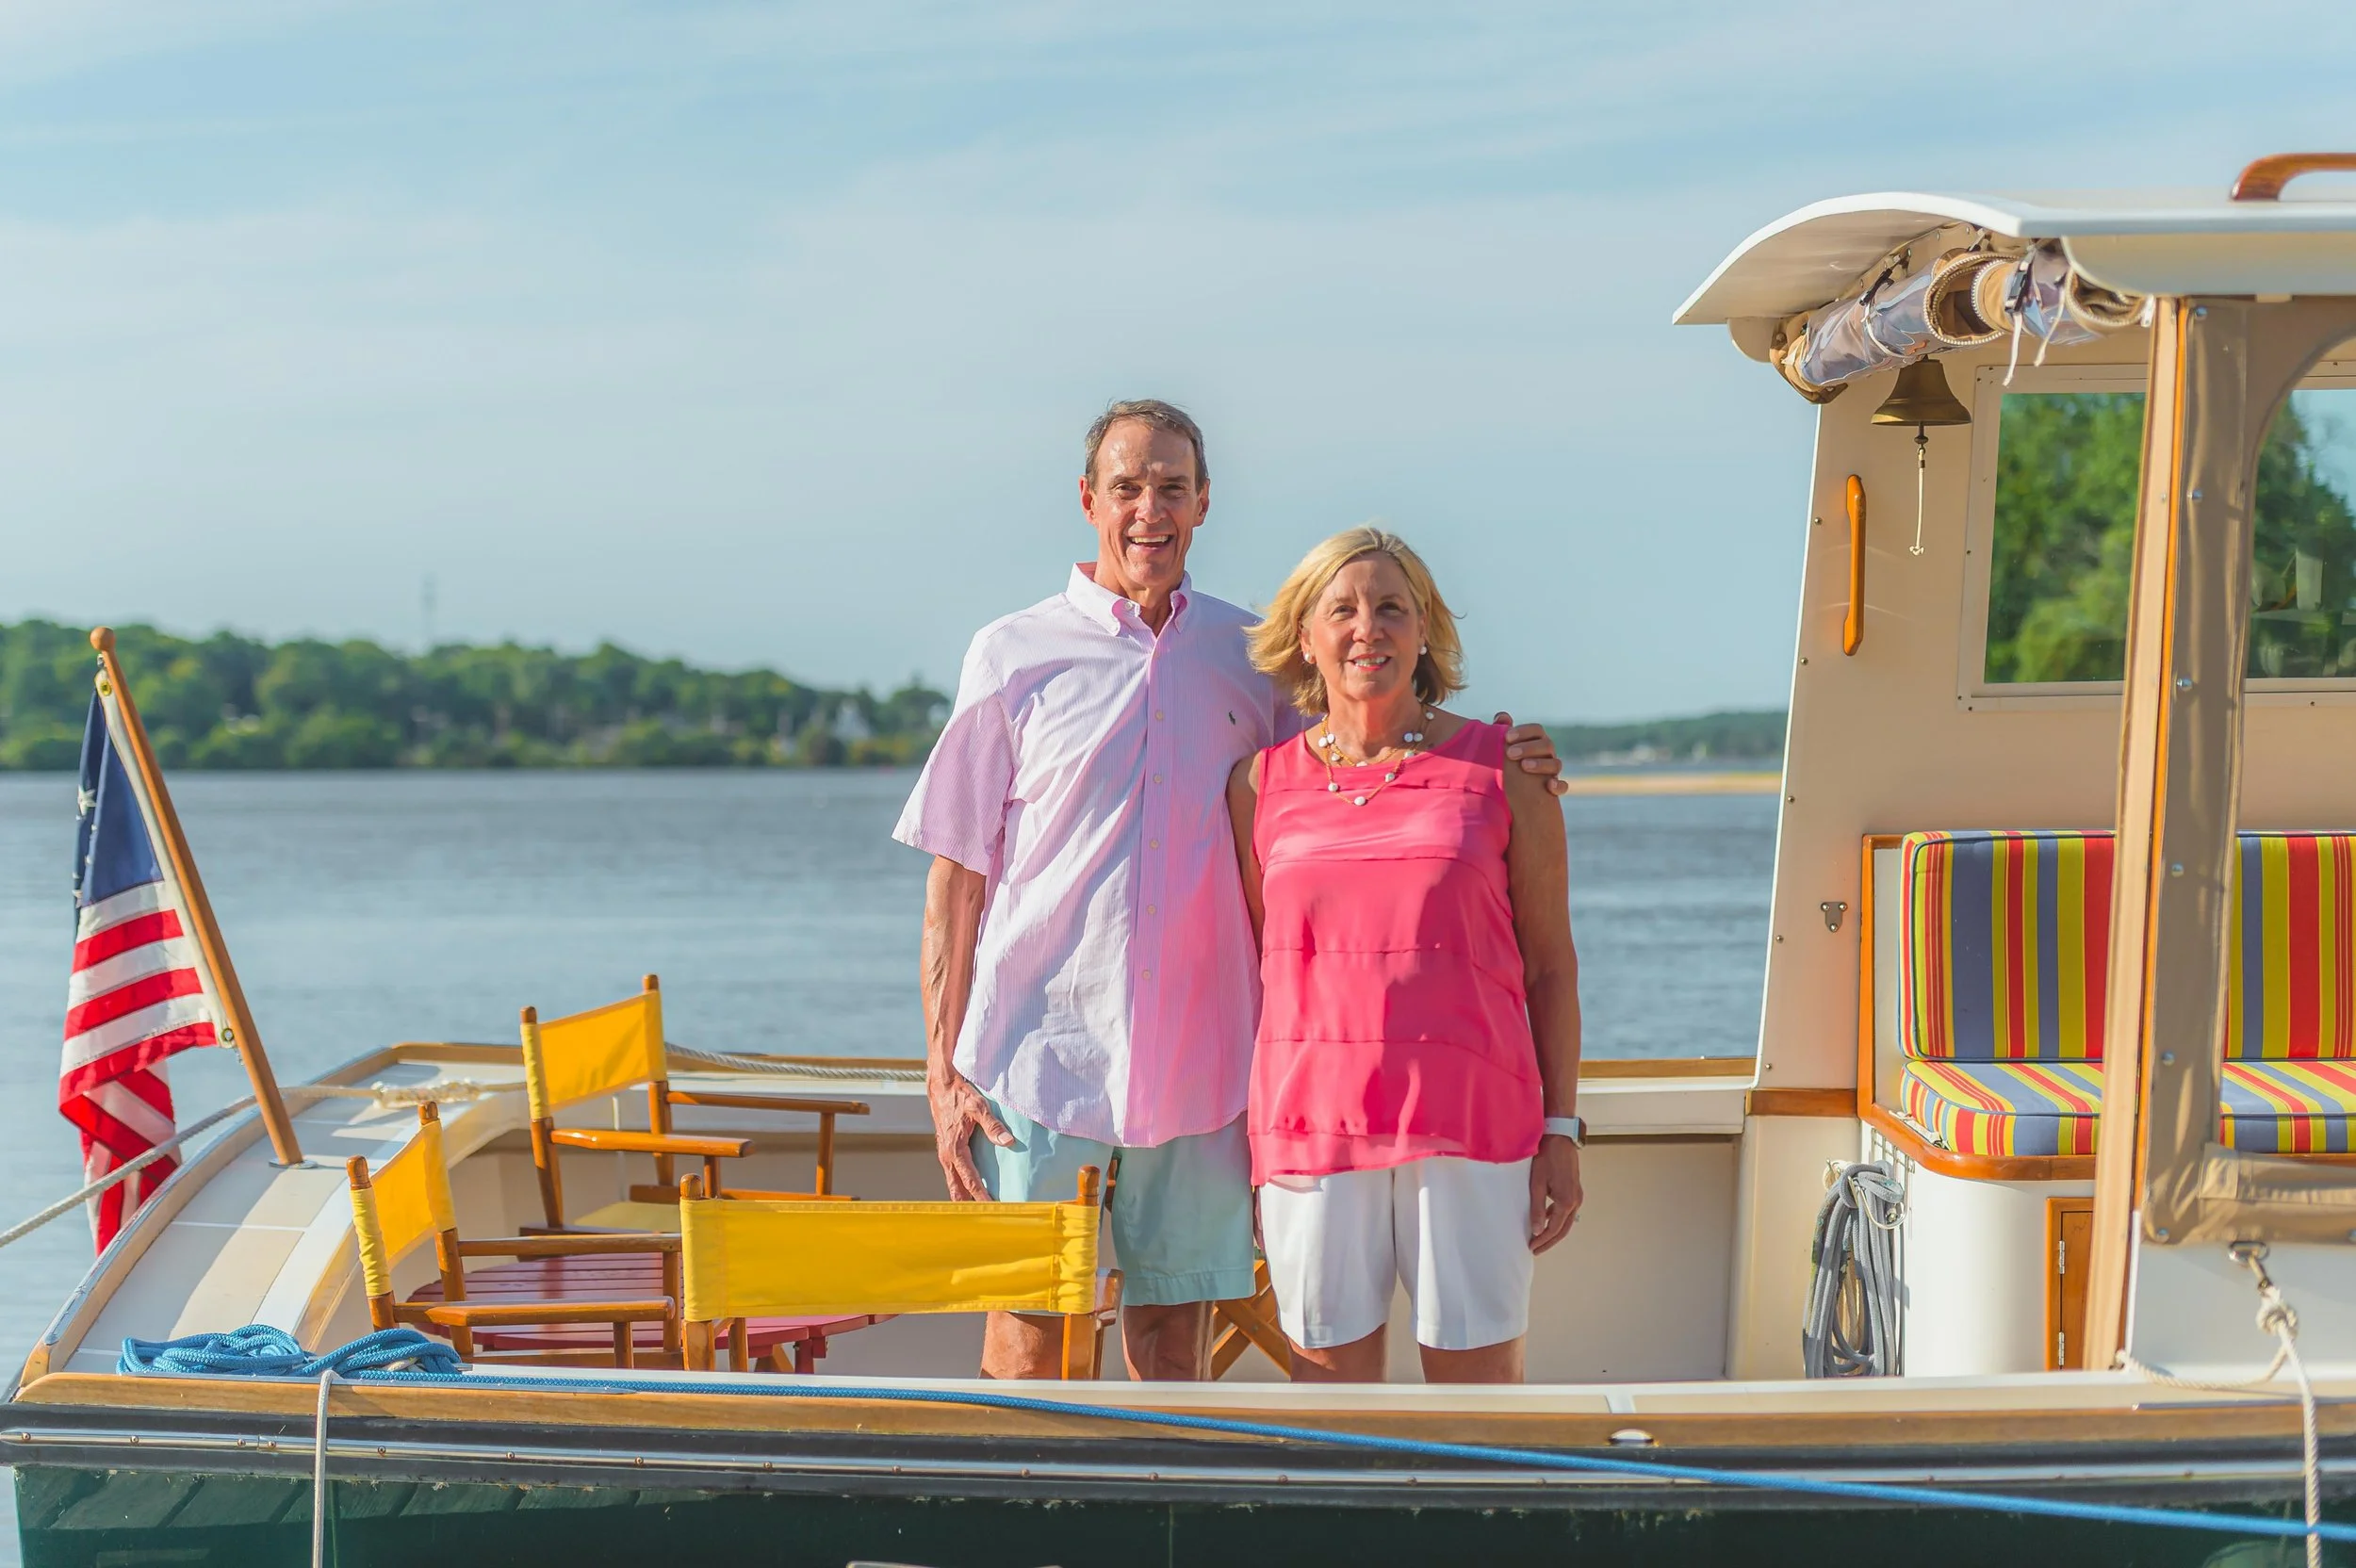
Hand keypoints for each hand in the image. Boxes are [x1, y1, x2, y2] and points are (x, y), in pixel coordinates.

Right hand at [928, 1066, 1012, 1201]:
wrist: (941, 1086)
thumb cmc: (959, 1095)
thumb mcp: (978, 1106)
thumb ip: (993, 1125)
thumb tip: (1008, 1142)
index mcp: (955, 1149)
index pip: (970, 1180)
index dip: (981, 1196)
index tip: (992, 1209)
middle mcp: (947, 1155)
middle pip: (957, 1189)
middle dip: (970, 1205)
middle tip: (985, 1218)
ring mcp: (944, 1154)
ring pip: (953, 1184)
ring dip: (963, 1197)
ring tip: (977, 1212)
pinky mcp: (946, 1151)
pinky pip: (952, 1175)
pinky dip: (960, 1186)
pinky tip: (970, 1191)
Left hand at [1495, 712, 1570, 797]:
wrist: (1511, 792)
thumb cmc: (1506, 764)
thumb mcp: (1502, 749)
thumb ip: (1501, 731)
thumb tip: (1501, 716)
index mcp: (1536, 741)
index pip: (1536, 730)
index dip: (1523, 731)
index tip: (1507, 737)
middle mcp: (1547, 754)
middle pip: (1547, 745)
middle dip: (1528, 748)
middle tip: (1510, 753)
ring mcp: (1552, 771)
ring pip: (1555, 764)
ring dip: (1540, 764)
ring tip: (1524, 766)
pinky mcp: (1554, 789)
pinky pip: (1562, 786)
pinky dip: (1558, 785)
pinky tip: (1549, 786)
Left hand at [1528, 1134, 1582, 1252]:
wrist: (1560, 1137)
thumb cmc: (1546, 1158)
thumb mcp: (1537, 1184)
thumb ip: (1537, 1208)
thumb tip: (1537, 1230)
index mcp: (1566, 1201)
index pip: (1554, 1229)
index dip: (1542, 1240)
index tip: (1531, 1248)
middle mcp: (1575, 1201)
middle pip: (1563, 1229)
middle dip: (1549, 1241)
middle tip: (1536, 1249)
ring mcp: (1577, 1195)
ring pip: (1566, 1221)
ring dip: (1554, 1231)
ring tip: (1539, 1238)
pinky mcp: (1574, 1189)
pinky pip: (1567, 1210)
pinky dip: (1557, 1219)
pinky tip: (1546, 1219)